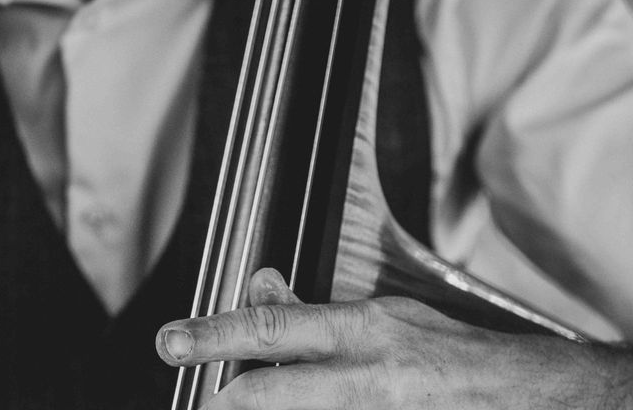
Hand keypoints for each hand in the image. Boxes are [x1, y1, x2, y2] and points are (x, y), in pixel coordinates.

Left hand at [157, 268, 630, 408]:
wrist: (510, 398)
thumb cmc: (445, 348)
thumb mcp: (381, 315)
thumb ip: (316, 309)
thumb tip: (262, 286)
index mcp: (365, 334)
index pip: (274, 331)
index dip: (216, 335)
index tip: (173, 342)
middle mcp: (363, 383)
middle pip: (265, 395)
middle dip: (223, 396)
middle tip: (203, 392)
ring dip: (262, 403)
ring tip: (253, 391)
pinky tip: (304, 398)